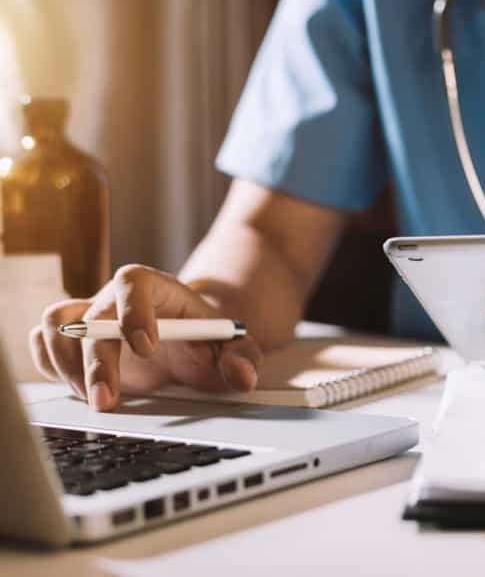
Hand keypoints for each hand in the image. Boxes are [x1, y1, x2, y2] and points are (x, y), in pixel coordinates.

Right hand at [29, 265, 261, 410]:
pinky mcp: (74, 341)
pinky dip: (51, 367)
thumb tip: (242, 376)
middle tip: (108, 399)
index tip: (146, 347)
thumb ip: (244, 358)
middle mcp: (116, 299)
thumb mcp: (236, 346)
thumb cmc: (210, 340)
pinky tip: (79, 390)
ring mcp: (91, 318)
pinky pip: (44, 343)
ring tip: (94, 398)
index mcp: (157, 289)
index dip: (133, 310)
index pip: (133, 281)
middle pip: (91, 315)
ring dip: (66, 364)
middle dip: (97, 360)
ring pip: (55, 324)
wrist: (191, 340)